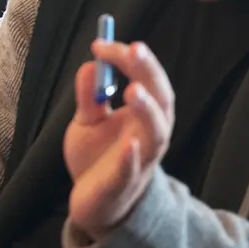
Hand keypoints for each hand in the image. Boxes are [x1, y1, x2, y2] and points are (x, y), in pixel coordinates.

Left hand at [64, 39, 174, 239]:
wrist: (95, 204)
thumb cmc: (98, 158)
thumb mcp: (88, 122)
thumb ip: (88, 96)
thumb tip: (89, 64)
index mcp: (143, 116)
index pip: (145, 80)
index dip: (128, 59)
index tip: (101, 43)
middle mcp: (149, 136)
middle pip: (161, 101)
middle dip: (149, 74)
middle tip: (134, 50)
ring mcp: (140, 161)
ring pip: (156, 135)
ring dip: (148, 111)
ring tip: (135, 90)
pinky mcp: (123, 184)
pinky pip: (132, 171)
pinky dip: (132, 158)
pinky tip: (129, 144)